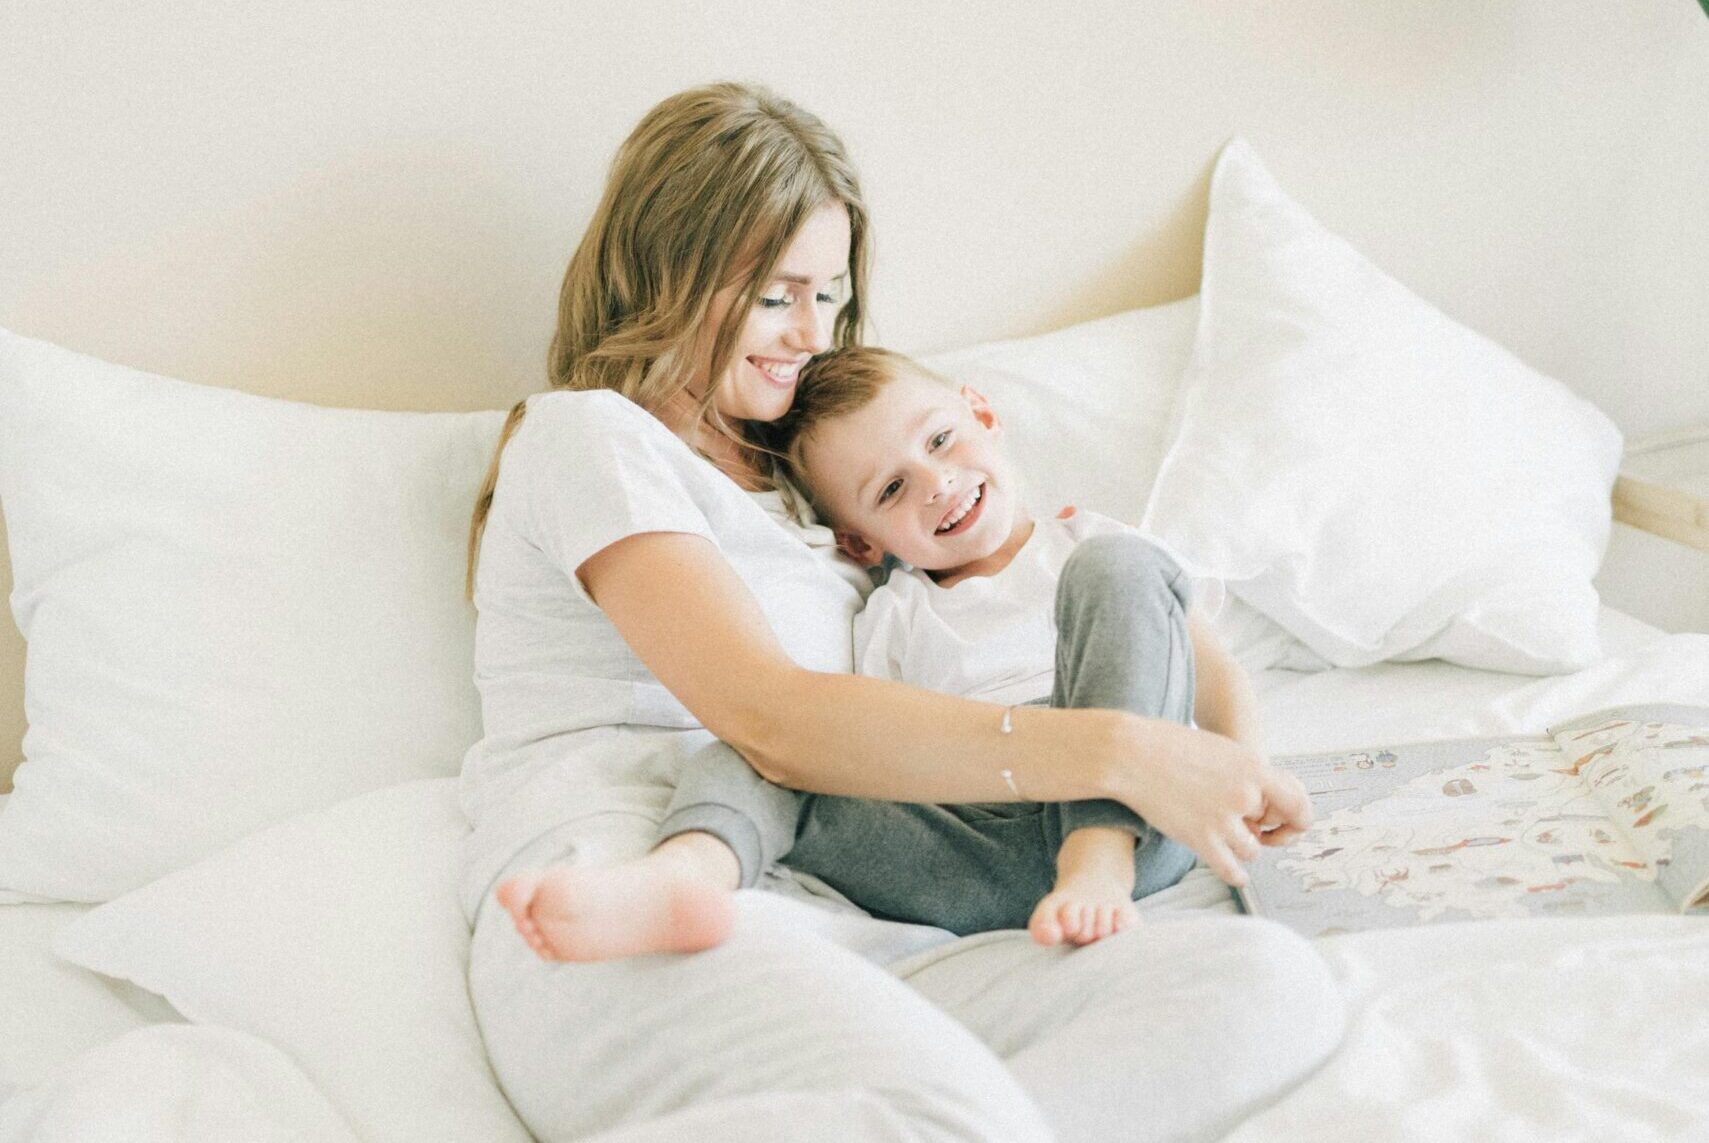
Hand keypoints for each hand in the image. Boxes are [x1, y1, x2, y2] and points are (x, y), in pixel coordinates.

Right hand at [1110, 722, 1310, 887]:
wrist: (1131, 752)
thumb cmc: (1169, 745)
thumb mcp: (1220, 749)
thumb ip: (1245, 772)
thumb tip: (1262, 797)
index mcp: (1253, 767)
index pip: (1297, 801)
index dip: (1297, 818)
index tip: (1291, 825)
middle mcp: (1244, 794)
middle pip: (1267, 826)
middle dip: (1256, 827)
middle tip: (1241, 824)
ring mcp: (1222, 818)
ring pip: (1251, 849)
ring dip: (1242, 847)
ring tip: (1225, 839)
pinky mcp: (1200, 839)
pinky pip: (1231, 869)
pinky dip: (1236, 874)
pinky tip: (1235, 873)